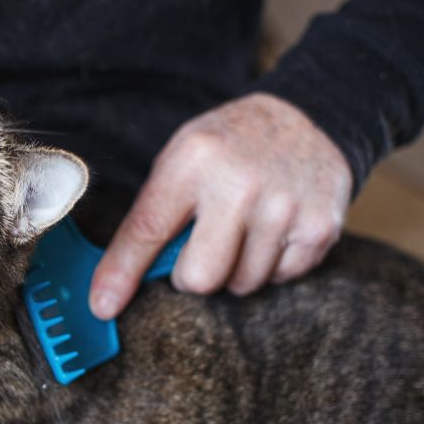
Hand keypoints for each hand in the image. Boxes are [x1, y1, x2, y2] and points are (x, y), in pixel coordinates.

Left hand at [89, 93, 351, 317]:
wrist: (308, 118)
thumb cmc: (230, 146)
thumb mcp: (181, 159)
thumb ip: (153, 214)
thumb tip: (116, 282)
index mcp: (194, 161)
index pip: (148, 230)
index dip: (121, 273)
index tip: (103, 305)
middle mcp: (240, 184)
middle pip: (199, 277)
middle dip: (191, 275)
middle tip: (200, 248)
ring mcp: (285, 208)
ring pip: (241, 284)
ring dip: (234, 270)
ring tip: (243, 230)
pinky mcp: (320, 228)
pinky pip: (280, 280)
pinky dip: (270, 266)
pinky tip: (272, 230)